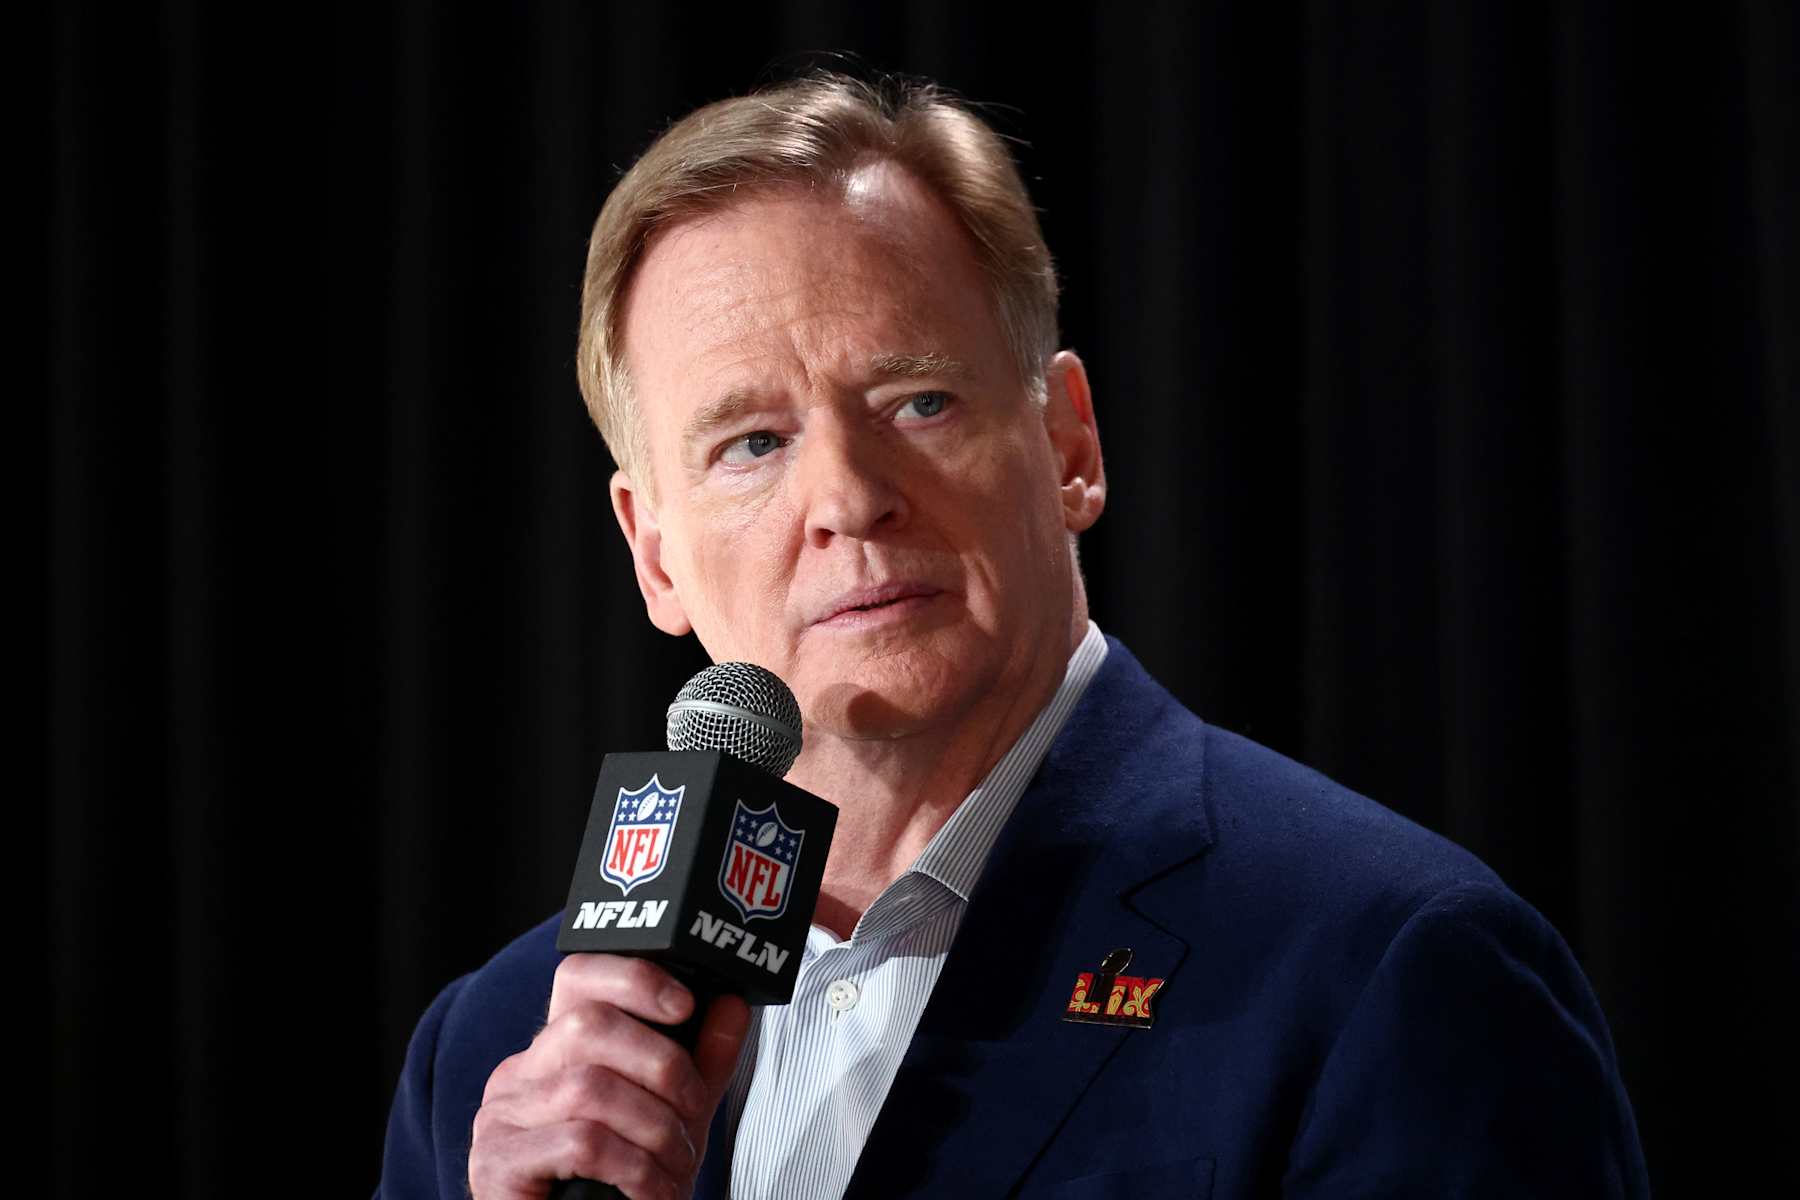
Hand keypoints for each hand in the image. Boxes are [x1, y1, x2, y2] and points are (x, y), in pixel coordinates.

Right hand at [469, 955, 750, 1199]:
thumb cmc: (619, 1183)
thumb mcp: (672, 1113)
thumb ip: (700, 1061)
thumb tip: (732, 1003)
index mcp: (555, 1050)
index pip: (578, 976)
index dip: (635, 978)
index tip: (686, 1006)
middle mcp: (518, 1073)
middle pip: (588, 1025)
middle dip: (661, 1064)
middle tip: (693, 1108)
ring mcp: (501, 1117)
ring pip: (589, 1088)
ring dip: (654, 1126)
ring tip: (677, 1162)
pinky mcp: (498, 1163)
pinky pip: (580, 1143)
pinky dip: (633, 1167)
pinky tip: (650, 1190)